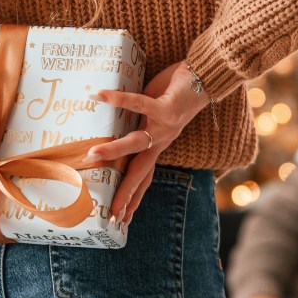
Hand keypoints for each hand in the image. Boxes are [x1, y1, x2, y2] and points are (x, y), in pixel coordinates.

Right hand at [85, 61, 208, 226]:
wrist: (205, 77)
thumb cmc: (176, 92)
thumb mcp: (153, 113)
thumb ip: (135, 119)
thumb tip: (107, 117)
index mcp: (159, 145)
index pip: (143, 177)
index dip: (133, 198)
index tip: (121, 221)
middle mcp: (162, 140)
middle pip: (141, 172)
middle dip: (126, 193)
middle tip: (111, 214)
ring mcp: (165, 126)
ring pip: (137, 143)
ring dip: (115, 149)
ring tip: (91, 155)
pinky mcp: (166, 107)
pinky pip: (139, 104)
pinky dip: (119, 99)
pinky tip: (99, 95)